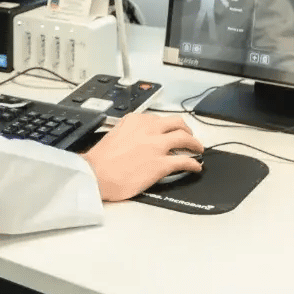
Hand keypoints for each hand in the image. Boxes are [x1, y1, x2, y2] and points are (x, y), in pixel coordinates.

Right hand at [81, 112, 204, 201]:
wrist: (96, 175)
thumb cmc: (100, 160)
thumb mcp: (114, 134)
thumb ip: (129, 131)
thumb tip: (137, 138)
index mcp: (136, 121)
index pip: (158, 119)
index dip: (167, 126)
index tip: (169, 131)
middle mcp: (149, 130)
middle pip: (177, 124)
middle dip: (186, 129)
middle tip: (189, 136)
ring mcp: (157, 146)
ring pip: (185, 139)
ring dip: (195, 144)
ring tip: (198, 149)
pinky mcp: (162, 164)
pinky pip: (185, 161)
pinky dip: (194, 164)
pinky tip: (196, 167)